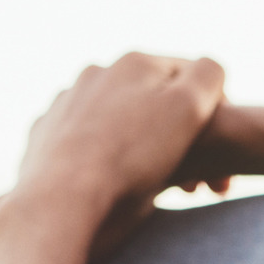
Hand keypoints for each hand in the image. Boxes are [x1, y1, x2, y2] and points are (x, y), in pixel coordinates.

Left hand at [14, 53, 225, 220]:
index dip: (215, 116)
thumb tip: (208, 67)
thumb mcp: (188, 109)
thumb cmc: (133, 159)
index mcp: (136, 64)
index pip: (193, 76)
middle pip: (154, 99)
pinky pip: (85, 140)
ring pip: (119, 119)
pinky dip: (102, 157)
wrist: (62, 200)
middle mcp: (97, 73)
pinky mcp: (43, 134)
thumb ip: (207, 77)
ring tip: (152, 184)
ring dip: (140, 145)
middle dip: (177, 134)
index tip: (219, 162)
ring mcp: (65, 102)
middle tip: (192, 185)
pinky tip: (110, 182)